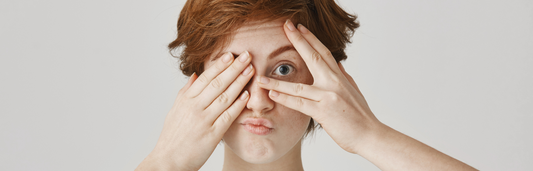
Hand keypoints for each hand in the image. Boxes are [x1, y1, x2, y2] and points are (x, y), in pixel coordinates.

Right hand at [136, 52, 254, 170]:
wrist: (169, 161)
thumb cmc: (172, 136)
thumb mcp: (175, 110)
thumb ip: (185, 92)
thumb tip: (195, 75)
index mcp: (186, 100)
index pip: (205, 78)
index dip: (219, 65)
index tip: (230, 55)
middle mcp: (195, 108)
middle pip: (217, 83)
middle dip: (233, 68)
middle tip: (246, 56)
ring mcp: (204, 120)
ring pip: (225, 97)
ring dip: (239, 82)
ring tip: (250, 71)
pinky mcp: (212, 134)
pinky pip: (228, 116)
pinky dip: (238, 105)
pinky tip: (247, 95)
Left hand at [257, 20, 381, 153]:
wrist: (370, 135)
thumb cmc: (361, 117)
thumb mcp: (354, 91)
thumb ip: (344, 77)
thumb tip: (339, 64)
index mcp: (340, 77)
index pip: (324, 52)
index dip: (311, 38)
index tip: (299, 27)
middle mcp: (334, 83)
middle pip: (313, 57)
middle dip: (297, 40)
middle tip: (285, 27)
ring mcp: (328, 96)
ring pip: (298, 86)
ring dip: (277, 82)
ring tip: (260, 78)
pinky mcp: (324, 112)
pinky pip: (300, 104)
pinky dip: (285, 99)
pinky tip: (272, 95)